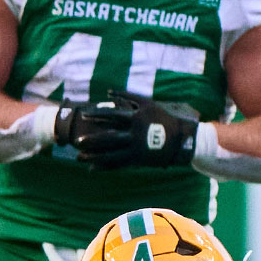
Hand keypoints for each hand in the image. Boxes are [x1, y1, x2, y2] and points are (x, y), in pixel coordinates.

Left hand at [56, 91, 199, 170]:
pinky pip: (118, 164)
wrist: (182, 138)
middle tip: (77, 141)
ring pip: (111, 153)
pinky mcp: (138, 160)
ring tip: (79, 158)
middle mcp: (134, 134)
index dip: (96, 114)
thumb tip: (108, 92)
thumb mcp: (148, 104)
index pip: (112, 115)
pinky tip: (92, 169)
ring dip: (94, 156)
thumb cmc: (163, 118)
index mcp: (136, 118)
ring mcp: (136, 148)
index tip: (83, 114)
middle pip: (109, 137)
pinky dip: (105, 166)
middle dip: (92, 140)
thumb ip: (127, 97)